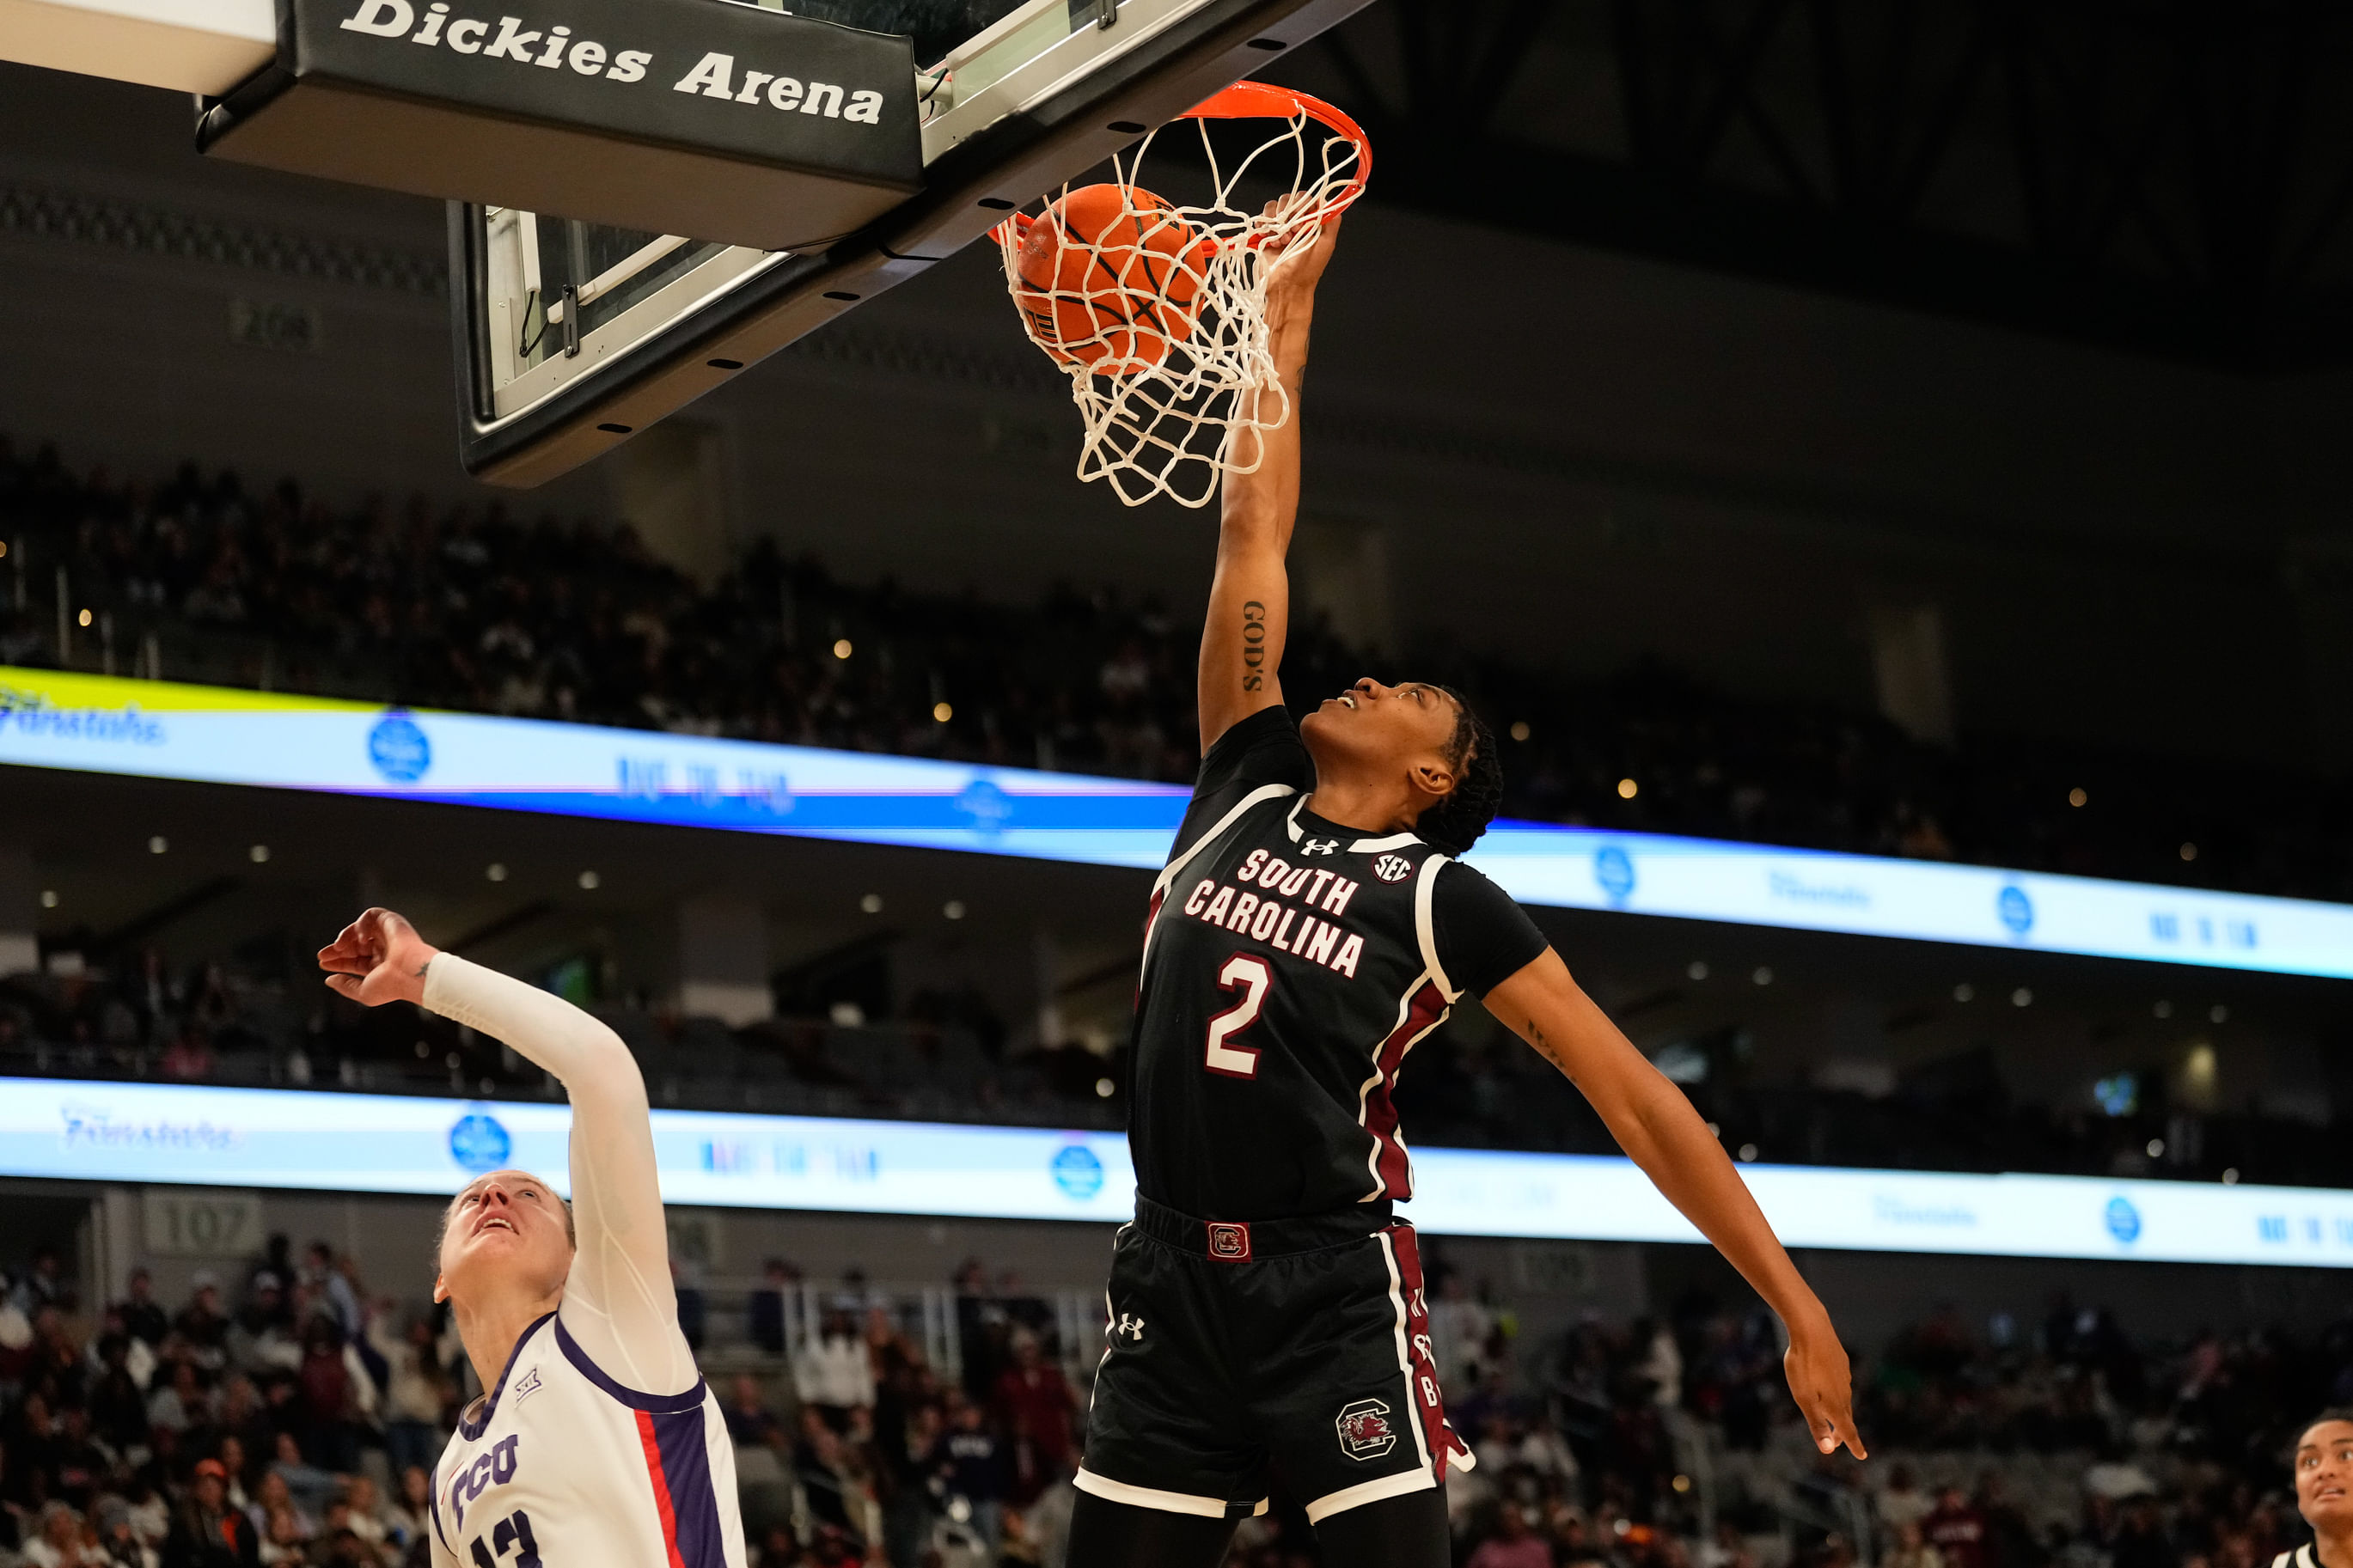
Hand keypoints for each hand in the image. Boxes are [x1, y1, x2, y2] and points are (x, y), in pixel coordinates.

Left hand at [317, 908, 439, 1007]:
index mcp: (380, 966)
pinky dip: (361, 923)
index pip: (354, 961)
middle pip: (354, 945)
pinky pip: (371, 915)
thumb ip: (345, 985)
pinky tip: (360, 937)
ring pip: (359, 930)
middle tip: (323, 955)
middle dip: (337, 949)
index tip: (323, 963)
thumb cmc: (391, 986)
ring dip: (346, 936)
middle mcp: (384, 950)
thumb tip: (329, 979)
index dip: (338, 961)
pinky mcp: (392, 922)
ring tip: (339, 946)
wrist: (410, 972)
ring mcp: (387, 935)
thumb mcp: (363, 991)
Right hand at [1263, 202, 1342, 338]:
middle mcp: (1296, 221)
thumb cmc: (1307, 270)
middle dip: (1289, 215)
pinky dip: (1264, 226)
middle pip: (1290, 198)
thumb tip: (1329, 201)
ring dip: (1276, 222)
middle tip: (1292, 233)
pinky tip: (1270, 240)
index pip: (1308, 198)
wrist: (1286, 286)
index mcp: (1311, 222)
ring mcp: (1280, 226)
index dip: (1304, 205)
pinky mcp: (1265, 233)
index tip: (1302, 220)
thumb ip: (1331, 221)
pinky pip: (1261, 218)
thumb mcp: (1326, 244)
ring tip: (1281, 241)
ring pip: (1274, 206)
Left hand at [1784, 1316, 1865, 1458]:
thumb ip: (1817, 1424)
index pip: (1848, 1431)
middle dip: (1841, 1432)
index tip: (1862, 1456)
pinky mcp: (1841, 1363)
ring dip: (1839, 1412)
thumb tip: (1827, 1450)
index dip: (1855, 1445)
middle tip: (1835, 1443)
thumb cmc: (1803, 1365)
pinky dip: (1837, 1393)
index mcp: (1836, 1404)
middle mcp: (1844, 1392)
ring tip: (1832, 1418)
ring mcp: (1844, 1376)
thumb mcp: (1804, 1398)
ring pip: (1844, 1399)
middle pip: (1845, 1417)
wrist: (1811, 1329)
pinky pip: (1841, 1383)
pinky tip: (1831, 1388)